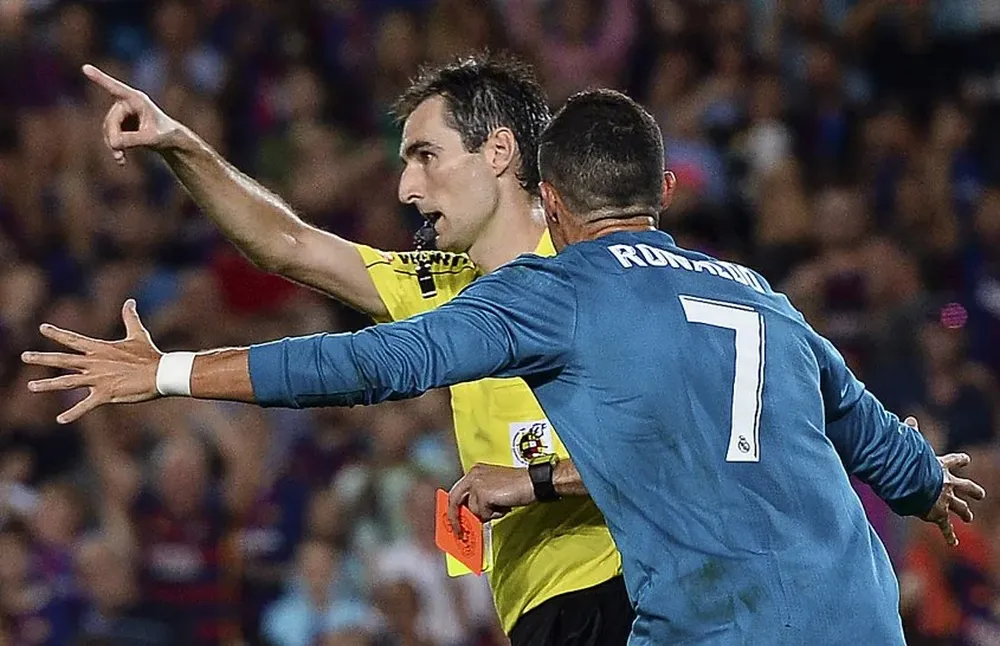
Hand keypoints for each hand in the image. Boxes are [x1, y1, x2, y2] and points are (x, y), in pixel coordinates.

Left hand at [21, 300, 162, 423]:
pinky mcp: (105, 394)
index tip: (42, 328)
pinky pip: (85, 406)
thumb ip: (130, 318)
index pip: (73, 339)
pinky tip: (60, 420)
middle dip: (42, 358)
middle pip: (62, 360)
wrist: (161, 374)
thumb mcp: (138, 334)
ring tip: (31, 386)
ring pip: (66, 382)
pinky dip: (73, 413)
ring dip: (47, 385)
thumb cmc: (150, 355)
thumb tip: (130, 301)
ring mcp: (97, 379)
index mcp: (100, 348)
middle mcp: (94, 363)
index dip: (57, 333)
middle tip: (25, 356)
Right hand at [82, 64, 182, 165]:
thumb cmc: (165, 134)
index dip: (100, 79)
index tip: (85, 68)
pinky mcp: (119, 123)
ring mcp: (121, 112)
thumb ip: (134, 139)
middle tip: (117, 152)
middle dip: (113, 137)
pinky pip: (110, 135)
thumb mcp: (151, 138)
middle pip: (111, 120)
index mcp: (136, 99)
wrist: (169, 140)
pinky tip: (121, 160)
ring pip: (108, 128)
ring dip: (112, 144)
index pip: (115, 88)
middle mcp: (126, 102)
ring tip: (120, 159)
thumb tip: (114, 143)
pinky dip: (114, 147)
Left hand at [447, 464, 534, 532]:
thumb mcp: (494, 488)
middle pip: (454, 499)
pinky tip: (504, 505)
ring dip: (487, 514)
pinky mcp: (483, 494)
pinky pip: (483, 513)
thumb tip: (472, 514)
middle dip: (455, 518)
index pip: (458, 491)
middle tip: (458, 531)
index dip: (455, 507)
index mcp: (476, 471)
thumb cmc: (519, 486)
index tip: (453, 519)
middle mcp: (473, 474)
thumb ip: (480, 497)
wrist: (533, 482)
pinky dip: (494, 514)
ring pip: (473, 510)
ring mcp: (477, 483)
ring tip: (502, 506)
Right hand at [906, 417, 986, 546]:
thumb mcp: (912, 445)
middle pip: (966, 487)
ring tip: (969, 517)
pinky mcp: (938, 514)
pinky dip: (949, 536)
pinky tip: (954, 543)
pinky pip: (945, 527)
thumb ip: (910, 432)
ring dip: (965, 512)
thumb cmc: (909, 461)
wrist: (912, 481)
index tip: (966, 460)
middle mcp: (947, 484)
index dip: (960, 460)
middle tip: (981, 494)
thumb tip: (909, 419)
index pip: (954, 461)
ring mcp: (944, 500)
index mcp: (941, 467)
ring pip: (960, 508)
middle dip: (973, 490)